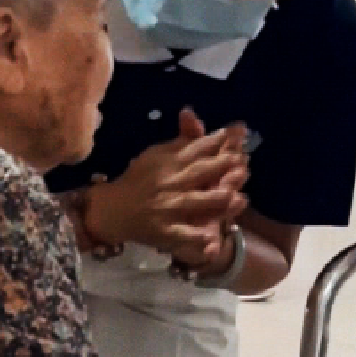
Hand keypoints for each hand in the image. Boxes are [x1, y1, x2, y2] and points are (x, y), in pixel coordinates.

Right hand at [87, 110, 248, 262]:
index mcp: (169, 162)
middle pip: (198, 172)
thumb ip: (179, 141)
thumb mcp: (156, 155)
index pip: (195, 149)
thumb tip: (193, 114)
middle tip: (241, 160)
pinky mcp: (166, 231)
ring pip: (195, 203)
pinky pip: (183, 235)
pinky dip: (197, 240)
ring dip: (215, 200)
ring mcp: (169, 208)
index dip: (215, 141)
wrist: (114, 210)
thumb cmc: (139, 180)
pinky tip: (212, 242)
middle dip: (220, 166)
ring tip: (236, 197)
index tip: (234, 133)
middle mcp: (170, 183)